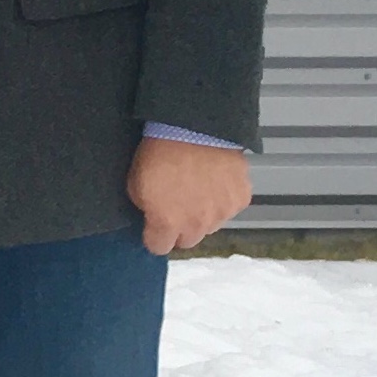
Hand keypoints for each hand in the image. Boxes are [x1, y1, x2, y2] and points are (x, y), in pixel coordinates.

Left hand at [127, 136, 248, 255]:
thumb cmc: (161, 153)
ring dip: (202, 216)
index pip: (159, 247)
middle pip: (187, 240)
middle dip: (180, 229)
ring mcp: (222, 213)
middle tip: (176, 207)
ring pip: (210, 226)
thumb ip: (145, 210)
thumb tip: (152, 217)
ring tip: (196, 191)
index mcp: (168, 223)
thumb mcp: (135, 185)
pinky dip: (222, 201)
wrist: (194, 129)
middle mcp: (198, 224)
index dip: (154, 236)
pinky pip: (229, 210)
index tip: (154, 227)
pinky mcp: (240, 199)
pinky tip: (213, 183)